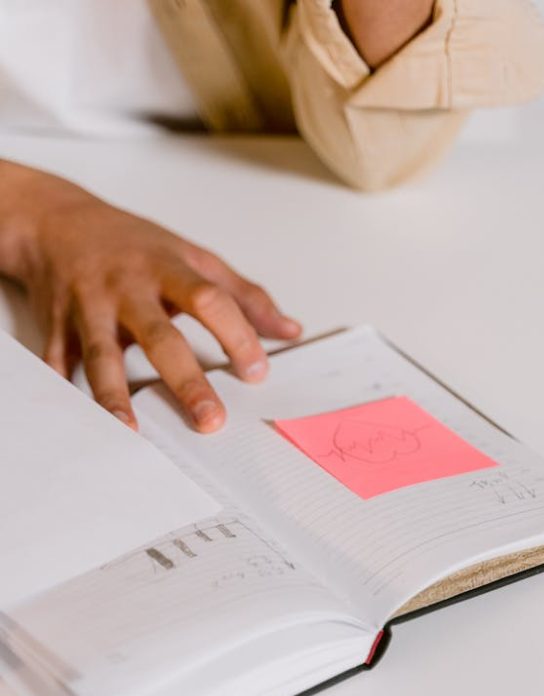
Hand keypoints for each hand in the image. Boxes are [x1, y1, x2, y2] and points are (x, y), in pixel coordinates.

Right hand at [0, 163, 300, 430]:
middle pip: (160, 337)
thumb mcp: (193, 258)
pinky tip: (84, 422)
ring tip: (132, 430)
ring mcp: (88, 308)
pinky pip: (58, 362)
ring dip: (115, 395)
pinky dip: (66, 392)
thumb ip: (244, 296)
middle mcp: (127, 289)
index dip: (236, 335)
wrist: (57, 222)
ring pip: (103, 356)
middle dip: (186, 380)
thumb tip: (290, 330)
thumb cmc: (133, 245)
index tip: (257, 372)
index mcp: (166, 269)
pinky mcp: (57, 326)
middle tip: (211, 419)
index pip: (209, 301)